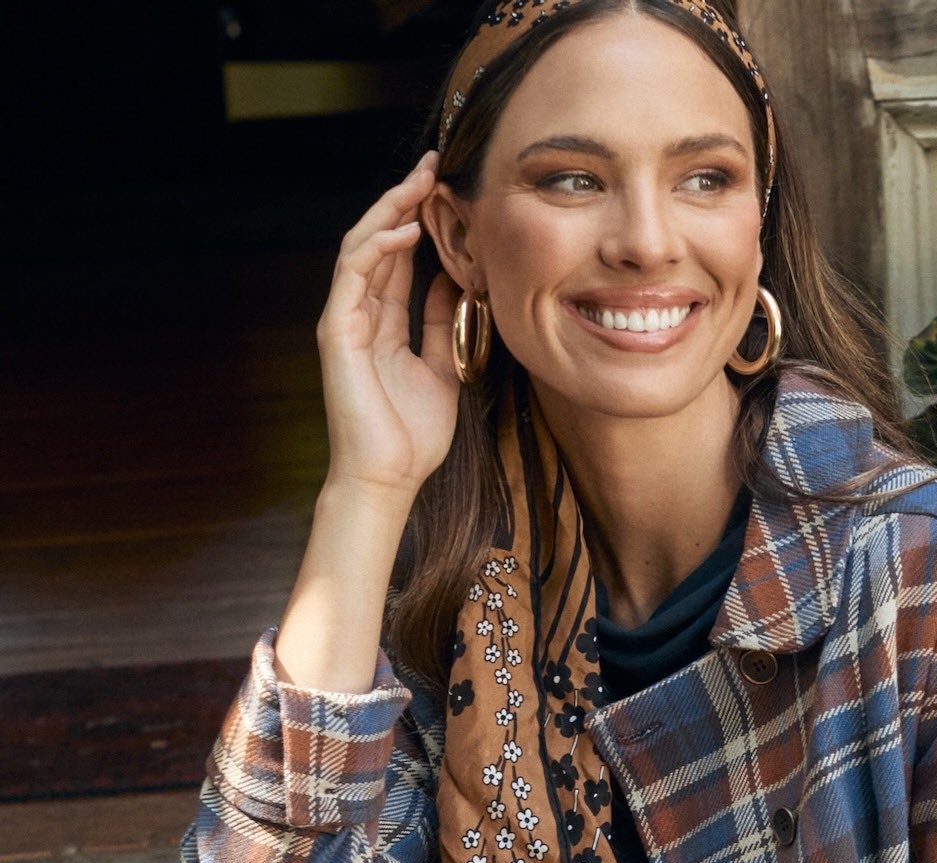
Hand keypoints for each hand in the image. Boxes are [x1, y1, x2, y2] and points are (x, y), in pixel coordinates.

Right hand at [315, 148, 460, 500]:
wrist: (388, 480)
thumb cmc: (413, 437)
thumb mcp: (443, 368)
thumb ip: (443, 324)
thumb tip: (456, 280)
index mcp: (383, 325)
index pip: (398, 259)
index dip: (419, 222)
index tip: (448, 191)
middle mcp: (359, 316)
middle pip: (377, 242)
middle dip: (404, 200)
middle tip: (434, 165)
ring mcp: (344, 322)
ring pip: (360, 248)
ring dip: (389, 211)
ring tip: (420, 183)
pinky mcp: (336, 333)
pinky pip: (352, 276)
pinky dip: (377, 248)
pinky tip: (405, 230)